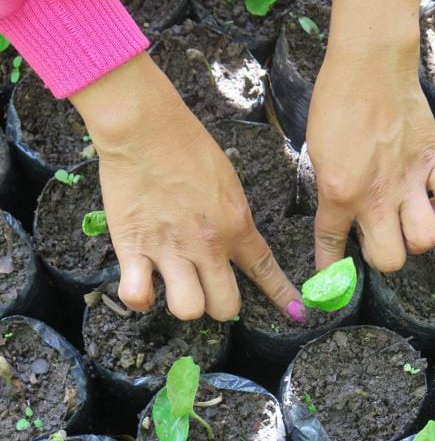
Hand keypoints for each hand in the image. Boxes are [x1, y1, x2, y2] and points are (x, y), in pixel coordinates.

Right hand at [70, 53, 303, 320]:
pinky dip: (141, 297)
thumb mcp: (228, 182)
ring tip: (177, 285)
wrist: (146, 128)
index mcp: (236, 225)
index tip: (295, 311)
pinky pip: (137, 295)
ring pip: (188, 310)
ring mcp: (170, 250)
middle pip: (226, 307)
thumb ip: (234, 218)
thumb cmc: (190, 146)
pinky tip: (144, 284)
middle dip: (222, 305)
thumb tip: (235, 240)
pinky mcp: (133, 248)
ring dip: (186, 303)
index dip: (281, 295)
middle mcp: (208, 245)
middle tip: (211, 288)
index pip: (265, 270)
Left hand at [307, 50, 434, 271]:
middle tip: (380, 237)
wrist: (369, 67)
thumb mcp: (318, 155)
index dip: (330, 270)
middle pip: (390, 260)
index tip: (329, 283)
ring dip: (418, 238)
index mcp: (339, 193)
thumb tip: (341, 213)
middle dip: (384, 257)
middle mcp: (377, 197)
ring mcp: (411, 182)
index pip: (332, 245)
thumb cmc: (336, 104)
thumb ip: (331, 190)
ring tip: (410, 221)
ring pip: (426, 240)